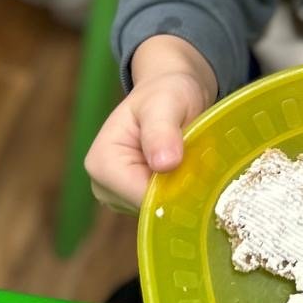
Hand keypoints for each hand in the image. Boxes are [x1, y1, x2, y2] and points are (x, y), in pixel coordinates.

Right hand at [84, 37, 214, 213]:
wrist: (172, 91)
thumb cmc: (166, 92)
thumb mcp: (166, 103)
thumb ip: (162, 131)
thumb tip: (164, 163)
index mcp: (102, 164)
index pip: (141, 197)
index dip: (174, 189)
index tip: (198, 170)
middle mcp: (104, 186)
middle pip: (150, 208)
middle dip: (179, 190)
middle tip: (199, 161)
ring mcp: (119, 196)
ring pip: (160, 210)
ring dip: (182, 190)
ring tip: (193, 160)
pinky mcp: (135, 200)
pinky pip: (164, 207)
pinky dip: (181, 192)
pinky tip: (188, 170)